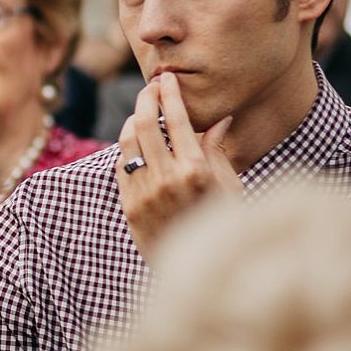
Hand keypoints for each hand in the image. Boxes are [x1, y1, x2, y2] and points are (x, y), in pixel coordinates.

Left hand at [115, 71, 238, 261]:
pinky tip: (138, 142)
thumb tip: (220, 117)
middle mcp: (166, 180)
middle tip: (151, 86)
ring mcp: (143, 194)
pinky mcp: (128, 206)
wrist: (199, 272)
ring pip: (127, 142)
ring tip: (144, 112)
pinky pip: (121, 165)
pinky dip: (128, 147)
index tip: (167, 78)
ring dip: (133, 120)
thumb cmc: (224, 225)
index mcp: (196, 172)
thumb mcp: (230, 188)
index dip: (169, 94)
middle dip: (146, 98)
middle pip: (144, 123)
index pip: (177, 120)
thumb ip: (218, 150)